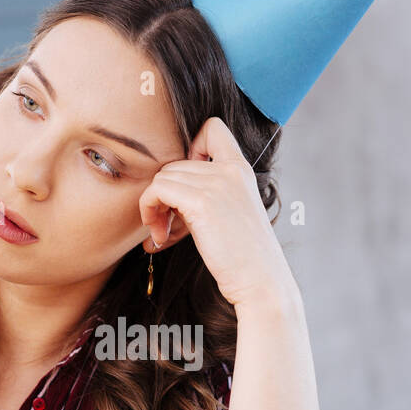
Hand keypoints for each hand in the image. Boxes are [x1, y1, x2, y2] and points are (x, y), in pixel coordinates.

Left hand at [137, 116, 294, 310]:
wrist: (261, 281)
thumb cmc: (243, 258)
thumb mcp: (229, 214)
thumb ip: (205, 194)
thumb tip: (162, 194)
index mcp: (241, 169)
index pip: (212, 128)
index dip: (190, 148)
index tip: (186, 185)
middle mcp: (230, 170)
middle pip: (174, 163)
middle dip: (164, 195)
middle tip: (164, 225)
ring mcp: (217, 183)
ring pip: (162, 177)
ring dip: (154, 206)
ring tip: (162, 233)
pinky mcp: (202, 202)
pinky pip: (157, 189)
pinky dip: (149, 210)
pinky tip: (159, 236)